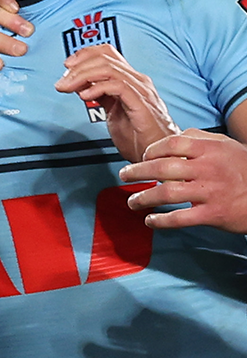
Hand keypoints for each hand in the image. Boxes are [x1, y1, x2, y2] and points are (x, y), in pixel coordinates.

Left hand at [55, 44, 178, 161]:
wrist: (158, 155)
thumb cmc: (138, 136)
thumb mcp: (112, 110)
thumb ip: (99, 95)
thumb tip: (79, 85)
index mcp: (130, 80)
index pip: (108, 54)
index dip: (85, 54)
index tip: (67, 65)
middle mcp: (137, 81)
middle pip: (105, 58)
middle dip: (78, 67)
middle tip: (62, 81)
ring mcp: (141, 91)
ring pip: (109, 69)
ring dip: (82, 76)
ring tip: (68, 88)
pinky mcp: (141, 104)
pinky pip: (118, 86)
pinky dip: (97, 88)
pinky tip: (85, 96)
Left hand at [119, 129, 246, 232]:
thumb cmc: (243, 169)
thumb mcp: (226, 146)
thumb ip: (200, 139)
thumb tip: (174, 137)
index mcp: (211, 150)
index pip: (172, 144)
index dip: (152, 150)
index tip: (142, 157)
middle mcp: (209, 169)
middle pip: (162, 168)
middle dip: (137, 172)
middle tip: (123, 176)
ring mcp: (210, 192)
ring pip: (167, 194)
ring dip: (143, 198)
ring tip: (132, 202)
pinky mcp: (213, 214)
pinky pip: (180, 219)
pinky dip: (160, 221)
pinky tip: (150, 221)